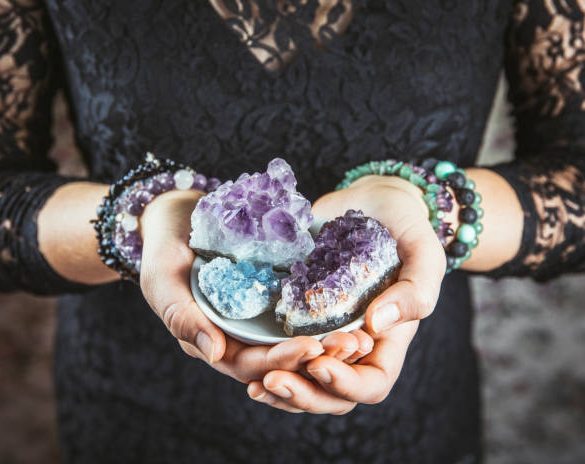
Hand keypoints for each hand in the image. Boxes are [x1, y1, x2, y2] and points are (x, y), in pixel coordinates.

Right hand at [139, 189, 374, 384]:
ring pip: (295, 338)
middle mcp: (239, 336)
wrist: (177, 217)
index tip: (312, 349)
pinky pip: (299, 309)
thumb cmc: (162, 250)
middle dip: (316, 356)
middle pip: (281, 358)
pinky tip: (351, 305)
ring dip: (327, 340)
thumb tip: (214, 354)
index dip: (282, 361)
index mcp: (212, 343)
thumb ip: (182, 316)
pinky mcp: (271, 294)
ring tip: (359, 335)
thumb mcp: (163, 281)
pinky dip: (323, 312)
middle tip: (350, 345)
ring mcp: (257, 317)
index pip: (251, 365)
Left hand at [246, 175, 446, 412]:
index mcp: (386, 341)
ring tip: (252, 381)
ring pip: (302, 379)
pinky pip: (279, 347)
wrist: (371, 202)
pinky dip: (262, 358)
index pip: (371, 383)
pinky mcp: (296, 312)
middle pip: (331, 394)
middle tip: (271, 379)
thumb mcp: (424, 255)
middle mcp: (351, 345)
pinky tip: (235, 354)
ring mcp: (322, 331)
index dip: (345, 384)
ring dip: (278, 387)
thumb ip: (414, 292)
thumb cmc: (406, 228)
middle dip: (302, 393)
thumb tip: (375, 324)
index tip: (318, 364)